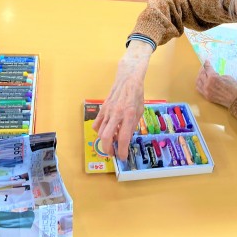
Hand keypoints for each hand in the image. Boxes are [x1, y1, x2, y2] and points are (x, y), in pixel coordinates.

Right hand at [93, 41, 152, 159]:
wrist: (128, 79)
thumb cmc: (136, 95)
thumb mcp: (139, 112)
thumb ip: (132, 126)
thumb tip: (125, 140)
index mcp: (128, 115)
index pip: (123, 138)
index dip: (121, 150)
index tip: (122, 157)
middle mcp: (116, 114)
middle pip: (106, 137)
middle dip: (108, 149)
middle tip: (113, 153)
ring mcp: (107, 111)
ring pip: (100, 132)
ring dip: (104, 141)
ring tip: (111, 143)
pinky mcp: (102, 108)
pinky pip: (97, 124)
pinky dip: (99, 131)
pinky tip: (106, 131)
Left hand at [196, 60, 236, 107]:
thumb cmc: (235, 87)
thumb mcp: (227, 77)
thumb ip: (218, 75)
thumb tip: (214, 75)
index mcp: (213, 78)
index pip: (207, 69)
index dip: (207, 64)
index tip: (206, 61)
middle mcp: (207, 85)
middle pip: (201, 75)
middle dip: (202, 69)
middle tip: (204, 67)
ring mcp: (206, 92)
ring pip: (198, 82)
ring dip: (199, 77)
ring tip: (202, 74)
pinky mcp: (207, 97)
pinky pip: (199, 89)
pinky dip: (199, 84)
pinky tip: (202, 82)